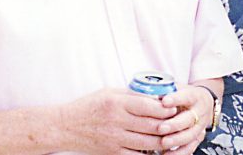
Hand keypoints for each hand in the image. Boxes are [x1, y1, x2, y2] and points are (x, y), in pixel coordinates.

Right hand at [57, 88, 177, 153]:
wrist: (65, 127)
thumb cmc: (87, 107)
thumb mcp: (109, 93)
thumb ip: (131, 95)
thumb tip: (155, 96)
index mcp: (117, 102)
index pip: (149, 106)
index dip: (165, 108)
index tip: (173, 107)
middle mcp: (117, 121)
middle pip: (151, 124)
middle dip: (168, 124)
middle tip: (177, 121)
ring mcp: (115, 138)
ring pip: (148, 142)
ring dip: (163, 140)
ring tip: (170, 135)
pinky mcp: (112, 152)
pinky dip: (148, 153)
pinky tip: (155, 148)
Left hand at [153, 85, 213, 152]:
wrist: (202, 103)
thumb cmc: (185, 95)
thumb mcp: (178, 88)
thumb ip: (165, 90)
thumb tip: (149, 93)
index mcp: (194, 96)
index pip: (186, 96)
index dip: (176, 99)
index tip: (164, 101)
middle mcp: (199, 112)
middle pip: (189, 119)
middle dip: (175, 124)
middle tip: (161, 128)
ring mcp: (199, 126)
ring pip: (190, 135)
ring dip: (176, 140)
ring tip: (163, 143)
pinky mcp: (197, 138)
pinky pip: (190, 147)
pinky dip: (179, 153)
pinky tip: (167, 154)